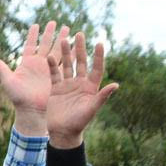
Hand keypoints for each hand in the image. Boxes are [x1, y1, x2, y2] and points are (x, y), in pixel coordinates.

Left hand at [0, 21, 62, 135]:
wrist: (31, 110)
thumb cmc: (18, 98)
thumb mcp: (8, 82)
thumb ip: (1, 69)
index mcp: (26, 64)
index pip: (29, 45)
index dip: (32, 35)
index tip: (36, 24)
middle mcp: (38, 65)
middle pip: (45, 45)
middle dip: (50, 34)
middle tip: (55, 22)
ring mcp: (48, 70)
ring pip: (56, 51)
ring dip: (62, 40)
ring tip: (67, 28)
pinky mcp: (56, 76)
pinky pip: (64, 62)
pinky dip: (69, 53)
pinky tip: (74, 45)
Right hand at [45, 31, 118, 148]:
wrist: (63, 132)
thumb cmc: (79, 122)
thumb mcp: (92, 109)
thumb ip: (102, 96)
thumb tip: (116, 85)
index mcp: (91, 88)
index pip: (97, 68)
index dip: (98, 57)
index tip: (99, 43)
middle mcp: (80, 84)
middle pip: (82, 62)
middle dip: (81, 49)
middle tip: (80, 34)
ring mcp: (68, 85)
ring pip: (67, 65)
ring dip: (66, 53)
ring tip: (64, 39)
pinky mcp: (56, 89)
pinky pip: (54, 74)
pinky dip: (52, 66)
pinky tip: (49, 56)